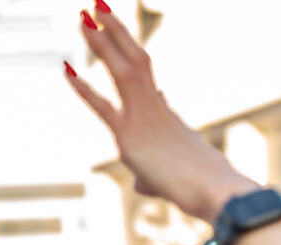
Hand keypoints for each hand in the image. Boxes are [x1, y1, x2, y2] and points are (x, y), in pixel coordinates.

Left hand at [65, 6, 254, 223]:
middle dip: (116, 32)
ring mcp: (143, 118)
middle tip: (98, 5)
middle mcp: (156, 109)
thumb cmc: (205, 190)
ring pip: (122, 68)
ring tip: (84, 12)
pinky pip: (101, 105)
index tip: (124, 49)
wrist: (215, 187)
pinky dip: (83, 87)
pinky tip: (66, 68)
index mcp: (170, 118)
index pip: (150, 89)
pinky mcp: (129, 136)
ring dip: (101, 39)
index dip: (136, 69)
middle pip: (136, 60)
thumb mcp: (176, 180)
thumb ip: (153, 179)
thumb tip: (141, 185)